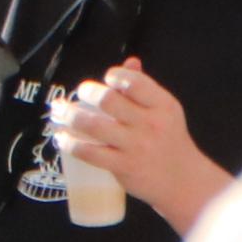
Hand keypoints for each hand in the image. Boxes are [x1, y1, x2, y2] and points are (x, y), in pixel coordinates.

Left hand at [47, 63, 218, 219]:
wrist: (182, 180)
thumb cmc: (168, 140)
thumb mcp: (164, 112)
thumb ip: (144, 88)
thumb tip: (130, 62)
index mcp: (163, 105)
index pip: (134, 82)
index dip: (114, 76)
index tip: (105, 80)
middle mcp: (150, 123)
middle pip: (109, 100)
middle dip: (87, 92)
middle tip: (78, 93)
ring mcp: (136, 146)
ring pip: (93, 125)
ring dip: (69, 116)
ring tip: (59, 112)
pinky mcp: (123, 166)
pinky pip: (88, 152)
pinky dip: (69, 143)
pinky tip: (61, 138)